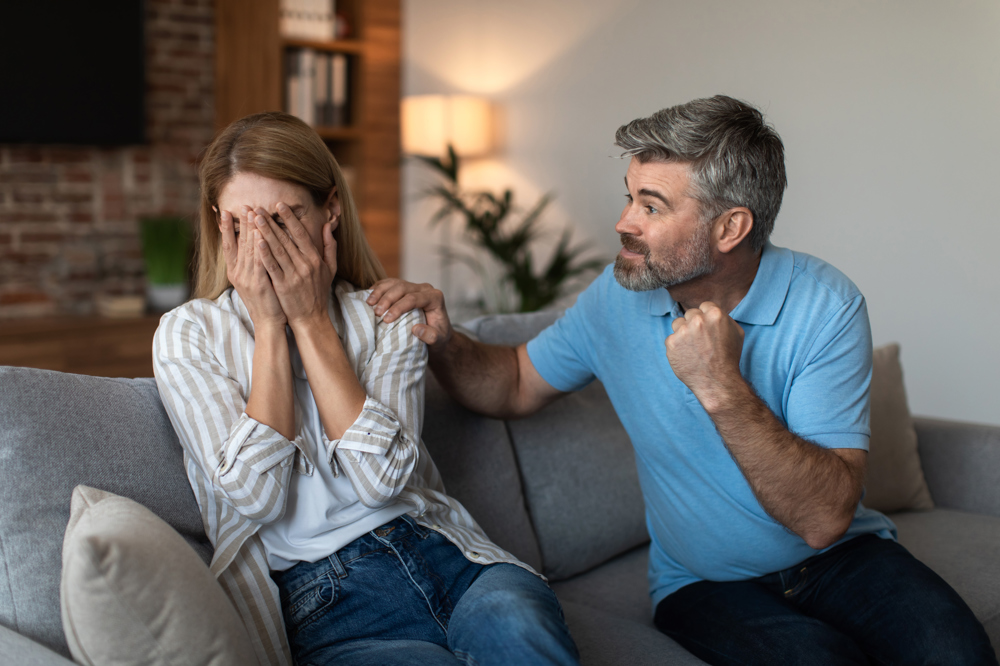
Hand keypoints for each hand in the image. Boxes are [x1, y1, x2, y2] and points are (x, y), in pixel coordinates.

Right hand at [219, 207, 285, 328]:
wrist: (268, 323)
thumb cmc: (265, 300)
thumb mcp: (254, 280)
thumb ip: (252, 262)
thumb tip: (253, 244)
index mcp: (235, 272)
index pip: (229, 245)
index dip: (226, 228)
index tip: (225, 211)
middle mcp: (238, 273)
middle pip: (238, 243)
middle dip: (241, 223)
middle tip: (243, 204)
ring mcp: (247, 278)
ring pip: (249, 249)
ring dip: (250, 230)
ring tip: (252, 212)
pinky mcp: (259, 284)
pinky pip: (259, 262)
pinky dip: (259, 248)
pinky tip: (260, 235)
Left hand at [252, 203, 336, 327]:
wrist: (311, 317)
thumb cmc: (318, 292)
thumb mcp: (330, 269)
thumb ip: (330, 246)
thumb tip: (328, 226)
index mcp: (315, 259)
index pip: (300, 234)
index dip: (290, 218)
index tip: (280, 205)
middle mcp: (305, 265)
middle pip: (286, 239)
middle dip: (271, 222)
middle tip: (259, 208)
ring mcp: (294, 275)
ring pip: (278, 250)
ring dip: (265, 233)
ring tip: (254, 219)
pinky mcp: (283, 286)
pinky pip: (273, 267)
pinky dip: (265, 254)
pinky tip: (257, 242)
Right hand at [367, 279, 452, 352]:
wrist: (437, 332)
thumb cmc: (438, 336)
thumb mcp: (438, 340)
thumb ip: (431, 336)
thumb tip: (416, 329)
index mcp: (435, 297)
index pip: (414, 298)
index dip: (399, 307)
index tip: (387, 319)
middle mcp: (424, 289)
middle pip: (402, 287)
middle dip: (387, 299)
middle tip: (377, 313)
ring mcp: (413, 286)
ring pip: (394, 283)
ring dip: (379, 292)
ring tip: (369, 303)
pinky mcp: (404, 288)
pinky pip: (389, 284)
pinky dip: (378, 288)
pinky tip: (368, 297)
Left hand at [665, 302, 745, 411]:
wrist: (717, 381)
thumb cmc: (729, 358)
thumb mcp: (736, 333)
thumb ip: (724, 318)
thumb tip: (713, 312)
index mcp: (714, 314)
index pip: (704, 306)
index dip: (706, 317)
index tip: (708, 328)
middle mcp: (697, 320)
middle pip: (690, 313)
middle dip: (694, 324)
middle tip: (701, 340)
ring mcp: (682, 331)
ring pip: (678, 324)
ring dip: (683, 332)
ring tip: (693, 347)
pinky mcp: (671, 343)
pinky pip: (671, 339)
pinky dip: (677, 347)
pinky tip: (687, 355)